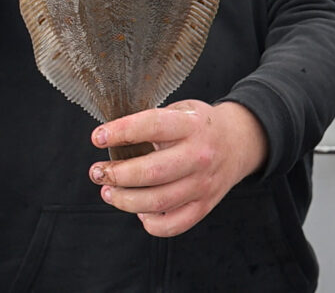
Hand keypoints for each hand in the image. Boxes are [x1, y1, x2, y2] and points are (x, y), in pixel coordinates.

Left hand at [87, 100, 268, 236]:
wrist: (238, 142)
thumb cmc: (199, 125)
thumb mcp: (180, 110)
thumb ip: (151, 121)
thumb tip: (110, 138)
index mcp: (192, 125)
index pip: (152, 126)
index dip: (121, 132)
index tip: (97, 137)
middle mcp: (200, 155)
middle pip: (152, 172)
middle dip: (116, 174)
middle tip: (97, 172)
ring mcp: (203, 184)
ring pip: (157, 202)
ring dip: (125, 200)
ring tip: (108, 191)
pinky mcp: (204, 205)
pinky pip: (173, 225)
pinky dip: (150, 223)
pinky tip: (140, 210)